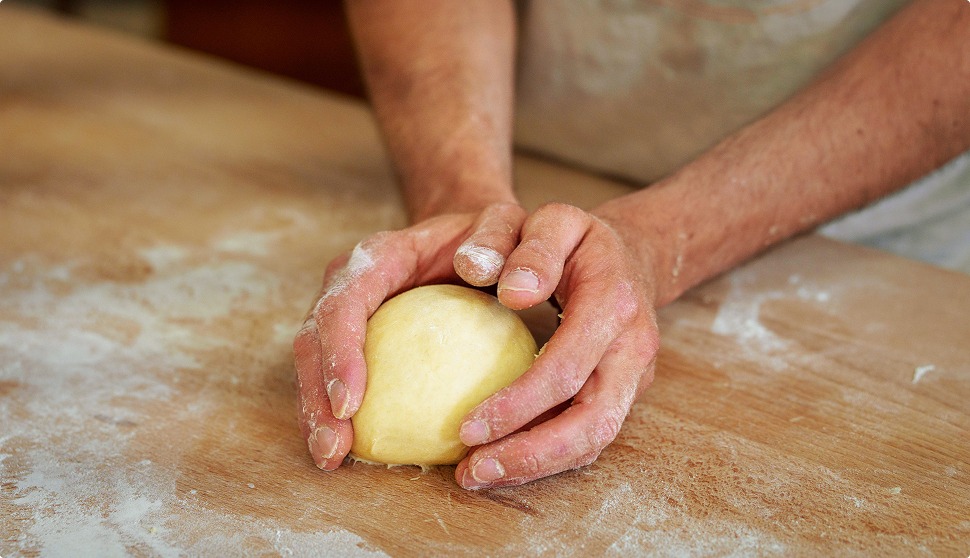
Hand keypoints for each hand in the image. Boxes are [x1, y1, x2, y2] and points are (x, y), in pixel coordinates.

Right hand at [293, 202, 526, 469]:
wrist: (468, 235)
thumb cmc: (490, 236)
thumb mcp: (503, 225)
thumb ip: (497, 238)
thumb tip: (477, 269)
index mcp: (379, 256)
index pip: (346, 303)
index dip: (340, 352)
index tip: (350, 403)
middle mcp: (350, 279)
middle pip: (313, 337)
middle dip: (317, 395)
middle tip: (332, 449)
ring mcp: (345, 308)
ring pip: (312, 360)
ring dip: (316, 411)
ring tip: (331, 457)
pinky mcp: (352, 335)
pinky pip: (332, 373)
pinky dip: (333, 411)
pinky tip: (348, 450)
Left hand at [454, 203, 659, 488]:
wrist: (631, 255)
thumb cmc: (579, 239)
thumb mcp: (556, 220)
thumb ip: (533, 247)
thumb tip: (512, 292)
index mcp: (614, 304)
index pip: (568, 369)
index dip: (519, 404)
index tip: (467, 426)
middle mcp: (634, 348)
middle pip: (592, 422)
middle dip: (531, 455)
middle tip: (473, 472)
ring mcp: (635, 377)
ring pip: (594, 440)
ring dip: (537, 465)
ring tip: (478, 476)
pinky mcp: (624, 394)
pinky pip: (588, 436)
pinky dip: (545, 456)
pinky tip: (501, 461)